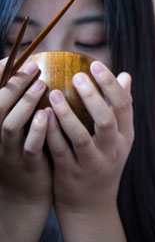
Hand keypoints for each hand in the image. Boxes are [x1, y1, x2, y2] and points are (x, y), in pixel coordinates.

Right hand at [0, 60, 51, 207]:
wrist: (23, 193)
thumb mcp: (18, 127)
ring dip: (25, 104)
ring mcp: (8, 151)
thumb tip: (34, 69)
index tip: (11, 59)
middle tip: (33, 66)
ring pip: (10, 126)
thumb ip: (21, 103)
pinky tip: (48, 115)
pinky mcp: (25, 165)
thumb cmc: (24, 150)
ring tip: (42, 85)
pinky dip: (37, 130)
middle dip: (13, 85)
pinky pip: (29, 146)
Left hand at [45, 62, 133, 212]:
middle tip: (77, 76)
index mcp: (126, 136)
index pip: (123, 105)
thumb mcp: (120, 137)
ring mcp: (92, 163)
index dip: (111, 84)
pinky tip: (42, 117)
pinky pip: (60, 151)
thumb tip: (126, 75)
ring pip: (81, 136)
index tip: (96, 65)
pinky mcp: (71, 174)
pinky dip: (51, 133)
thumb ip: (121, 108)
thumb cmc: (105, 162)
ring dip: (67, 114)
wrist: (92, 204)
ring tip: (53, 94)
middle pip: (106, 119)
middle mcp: (112, 149)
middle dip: (92, 96)